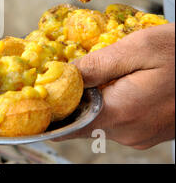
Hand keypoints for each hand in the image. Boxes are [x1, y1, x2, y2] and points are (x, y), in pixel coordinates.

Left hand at [58, 23, 174, 148]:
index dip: (49, 113)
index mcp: (122, 112)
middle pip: (83, 120)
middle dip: (70, 98)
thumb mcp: (138, 48)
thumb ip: (97, 65)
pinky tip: (113, 80)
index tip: (32, 99)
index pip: (70, 124)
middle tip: (60, 72)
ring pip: (99, 118)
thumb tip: (63, 76)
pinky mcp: (149, 131)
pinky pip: (117, 118)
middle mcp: (129, 132)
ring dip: (90, 98)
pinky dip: (108, 101)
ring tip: (89, 71)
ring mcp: (141, 134)